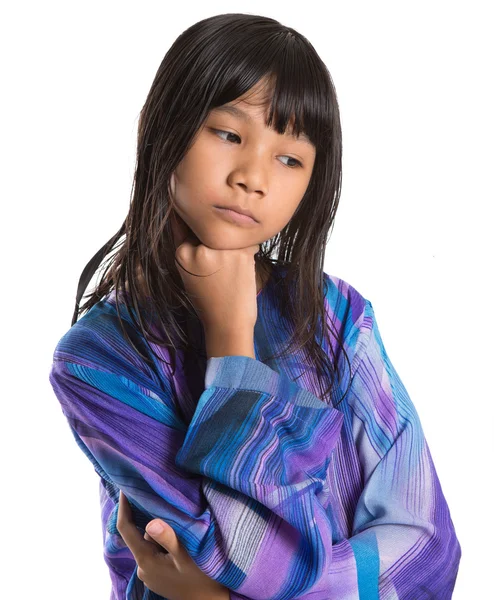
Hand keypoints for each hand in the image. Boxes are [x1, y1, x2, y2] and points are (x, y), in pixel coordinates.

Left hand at [116, 490, 229, 599]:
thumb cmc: (202, 579)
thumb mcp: (187, 556)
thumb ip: (169, 539)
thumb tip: (151, 522)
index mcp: (146, 560)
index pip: (126, 529)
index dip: (123, 506)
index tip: (125, 487)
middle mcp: (142, 567)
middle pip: (138, 533)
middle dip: (145, 516)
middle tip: (158, 496)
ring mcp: (149, 572)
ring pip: (148, 542)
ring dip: (157, 530)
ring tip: (175, 519)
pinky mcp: (157, 575)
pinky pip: (154, 551)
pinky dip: (161, 541)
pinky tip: (176, 538)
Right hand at [169, 173, 259, 334]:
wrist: (227, 323)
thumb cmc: (208, 298)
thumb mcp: (188, 271)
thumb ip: (187, 244)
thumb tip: (191, 215)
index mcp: (181, 253)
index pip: (183, 221)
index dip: (188, 211)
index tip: (187, 197)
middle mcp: (200, 249)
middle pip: (209, 225)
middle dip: (218, 234)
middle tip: (221, 262)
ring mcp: (221, 250)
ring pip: (230, 230)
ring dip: (235, 242)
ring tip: (232, 268)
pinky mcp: (241, 254)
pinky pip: (248, 238)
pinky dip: (249, 248)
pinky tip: (244, 268)